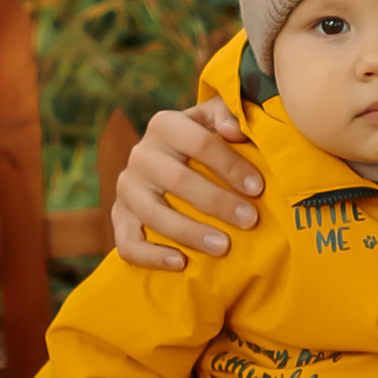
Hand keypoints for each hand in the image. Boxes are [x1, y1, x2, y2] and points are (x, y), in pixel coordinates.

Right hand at [112, 98, 264, 268]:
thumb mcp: (216, 120)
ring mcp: (127, 189)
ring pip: (154, 214)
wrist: (169, 162)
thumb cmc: (205, 141)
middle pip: (178, 179)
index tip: (257, 187)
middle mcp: (141, 155)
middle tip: (250, 220)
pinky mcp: (119, 218)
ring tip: (223, 247)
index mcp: (165, 125)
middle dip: (217, 202)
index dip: (230, 164)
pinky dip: (152, 256)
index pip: (199, 141)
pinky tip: (180, 263)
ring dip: (190, 232)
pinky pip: (128, 243)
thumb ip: (228, 114)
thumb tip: (235, 129)